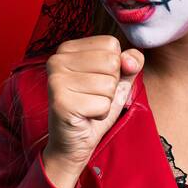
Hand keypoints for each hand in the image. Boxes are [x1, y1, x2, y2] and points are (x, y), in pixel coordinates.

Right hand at [41, 35, 143, 187]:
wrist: (74, 142)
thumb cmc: (95, 107)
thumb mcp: (119, 80)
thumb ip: (131, 62)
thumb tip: (129, 60)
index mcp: (68, 48)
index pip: (111, 44)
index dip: (115, 67)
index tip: (96, 81)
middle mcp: (56, 59)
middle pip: (111, 62)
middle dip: (111, 85)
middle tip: (92, 97)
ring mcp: (56, 80)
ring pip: (108, 84)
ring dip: (106, 101)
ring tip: (89, 107)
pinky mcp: (61, 102)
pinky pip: (103, 104)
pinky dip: (101, 114)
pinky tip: (86, 116)